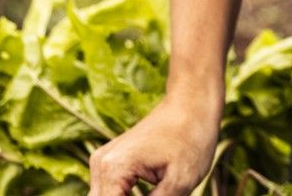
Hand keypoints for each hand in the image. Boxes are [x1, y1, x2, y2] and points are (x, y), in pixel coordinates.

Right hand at [89, 94, 222, 195]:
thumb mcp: (180, 182)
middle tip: (160, 194)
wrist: (192, 103)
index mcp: (113, 169)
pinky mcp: (110, 162)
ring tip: (159, 190)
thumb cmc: (192, 138)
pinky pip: (110, 191)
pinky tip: (150, 194)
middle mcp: (100, 165)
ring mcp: (102, 162)